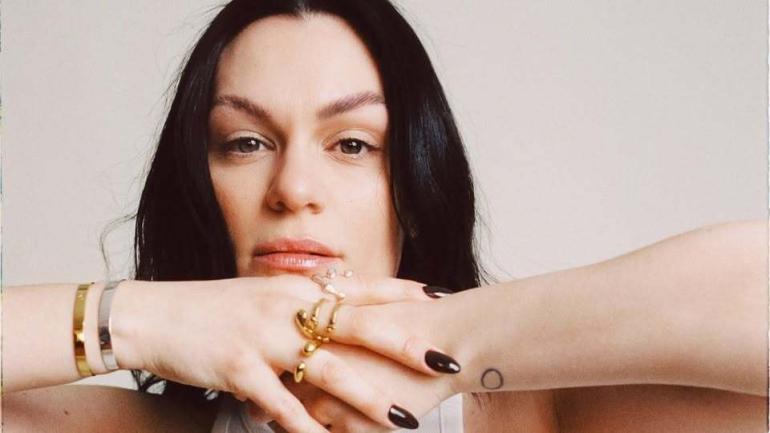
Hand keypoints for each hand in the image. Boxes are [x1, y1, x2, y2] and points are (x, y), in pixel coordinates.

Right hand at [110, 275, 447, 432]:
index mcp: (294, 289)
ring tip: (404, 420)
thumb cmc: (211, 309)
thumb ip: (300, 302)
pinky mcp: (237, 366)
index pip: (358, 287)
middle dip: (403, 344)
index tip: (440, 297)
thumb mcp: (261, 295)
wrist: (152, 315)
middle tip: (444, 361)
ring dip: (368, 397)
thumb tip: (336, 306)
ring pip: (327, 369)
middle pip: (356, 324)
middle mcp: (285, 307)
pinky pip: (280, 403)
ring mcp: (262, 336)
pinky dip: (306, 427)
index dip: (401, 292)